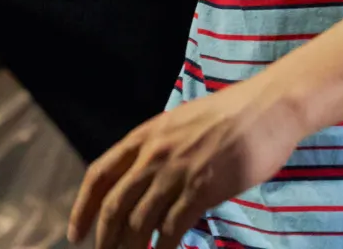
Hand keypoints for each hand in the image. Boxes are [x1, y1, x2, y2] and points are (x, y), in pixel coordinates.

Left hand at [67, 78, 305, 248]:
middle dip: (104, 239)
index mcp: (146, 135)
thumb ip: (157, 149)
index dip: (82, 208)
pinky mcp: (201, 190)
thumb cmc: (228, 115)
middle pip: (114, 205)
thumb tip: (141, 180)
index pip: (99, 174)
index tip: (75, 234)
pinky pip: (170, 229)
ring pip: (138, 222)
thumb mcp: (179, 123)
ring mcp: (177, 172)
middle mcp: (154, 154)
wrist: (267, 108)